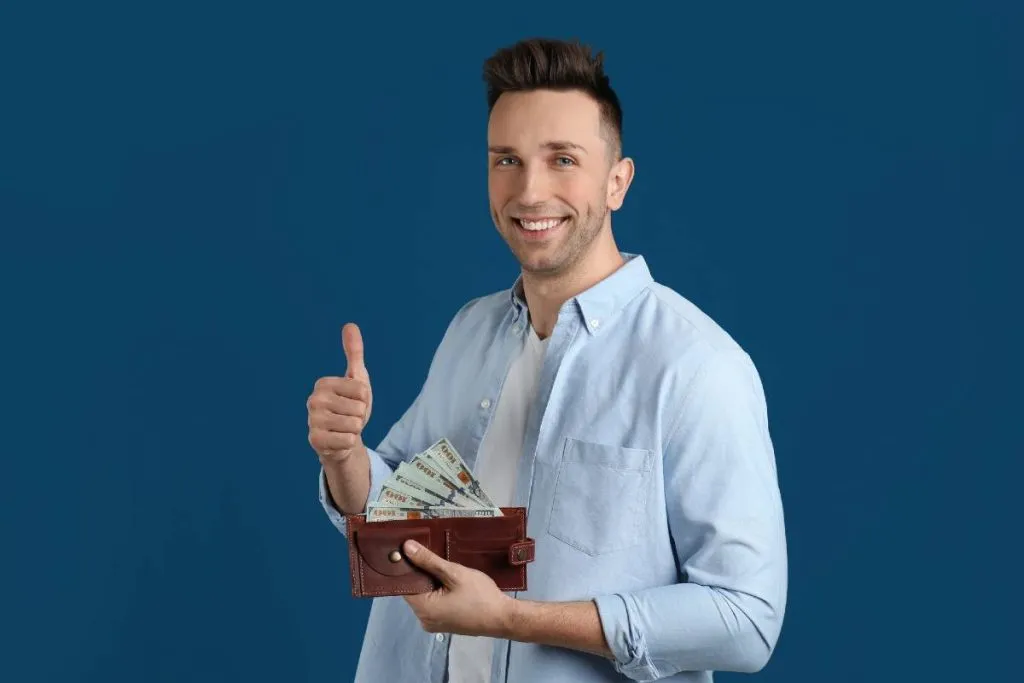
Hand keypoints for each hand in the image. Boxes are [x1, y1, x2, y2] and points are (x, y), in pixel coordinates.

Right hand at [307, 322, 373, 464]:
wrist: (342, 437)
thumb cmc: (350, 406)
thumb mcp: (357, 378)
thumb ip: (354, 352)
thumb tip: (350, 325)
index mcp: (323, 383)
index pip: (362, 390)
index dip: (364, 399)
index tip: (353, 401)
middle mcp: (313, 400)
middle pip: (359, 408)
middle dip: (360, 415)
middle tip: (349, 417)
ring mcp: (313, 421)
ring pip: (354, 425)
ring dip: (355, 429)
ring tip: (345, 428)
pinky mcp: (316, 441)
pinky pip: (348, 440)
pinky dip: (349, 442)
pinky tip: (340, 440)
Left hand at [402, 540, 513, 637]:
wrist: (503, 618)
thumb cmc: (480, 596)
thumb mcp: (455, 573)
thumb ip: (429, 560)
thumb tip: (406, 547)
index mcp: (423, 609)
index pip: (403, 584)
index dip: (405, 566)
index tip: (408, 549)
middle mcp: (423, 619)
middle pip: (413, 590)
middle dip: (420, 572)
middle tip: (430, 553)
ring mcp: (434, 624)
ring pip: (424, 596)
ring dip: (430, 581)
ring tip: (441, 564)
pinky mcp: (443, 623)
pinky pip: (433, 604)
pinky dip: (437, 591)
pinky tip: (447, 580)